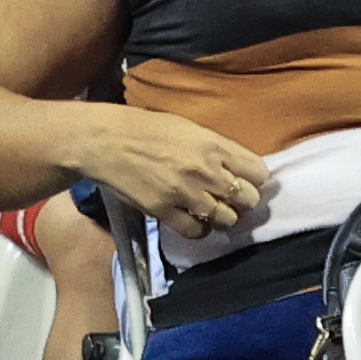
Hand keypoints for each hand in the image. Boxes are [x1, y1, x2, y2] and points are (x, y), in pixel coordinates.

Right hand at [68, 116, 280, 237]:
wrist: (102, 142)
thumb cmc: (143, 129)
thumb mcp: (187, 128)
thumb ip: (215, 149)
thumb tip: (236, 169)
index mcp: (213, 144)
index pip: (258, 172)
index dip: (254, 180)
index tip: (245, 181)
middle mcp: (205, 170)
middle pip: (248, 198)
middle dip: (242, 200)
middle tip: (228, 198)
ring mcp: (185, 193)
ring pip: (226, 218)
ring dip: (222, 217)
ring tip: (210, 211)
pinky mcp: (164, 211)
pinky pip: (197, 231)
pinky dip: (199, 229)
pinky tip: (191, 220)